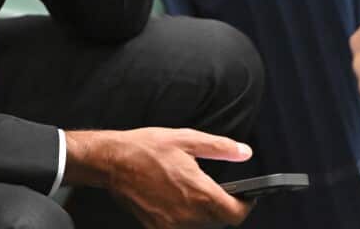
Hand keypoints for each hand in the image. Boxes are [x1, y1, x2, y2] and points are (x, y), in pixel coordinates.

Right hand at [65, 128, 254, 228]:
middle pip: (220, 222)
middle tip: (221, 190)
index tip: (246, 197)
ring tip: (196, 193)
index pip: (235, 214)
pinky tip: (179, 202)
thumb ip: (220, 147)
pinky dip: (186, 219)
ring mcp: (171, 225)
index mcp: (200, 193)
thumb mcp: (187, 139)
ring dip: (206, 214)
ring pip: (201, 227)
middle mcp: (188, 215)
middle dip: (224, 207)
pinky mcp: (157, 228)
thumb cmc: (147, 148)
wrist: (113, 161)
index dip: (245, 206)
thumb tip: (244, 152)